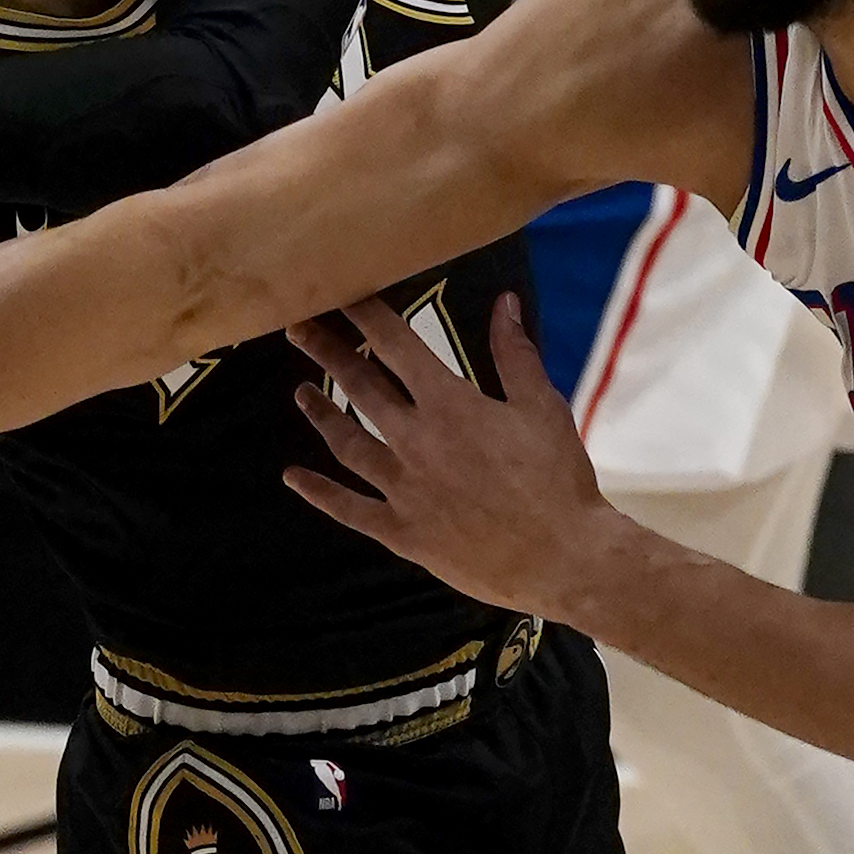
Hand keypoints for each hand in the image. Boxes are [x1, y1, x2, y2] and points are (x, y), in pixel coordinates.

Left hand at [283, 292, 637, 616]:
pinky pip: (349, 508)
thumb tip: (504, 301)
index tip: (337, 295)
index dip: (363, 315)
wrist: (561, 558)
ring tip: (300, 393)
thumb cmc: (557, 480)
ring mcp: (403, 488)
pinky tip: (293, 477)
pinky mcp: (401, 531)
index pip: (395, 344)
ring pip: (347, 443)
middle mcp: (415, 441)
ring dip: (321, 415)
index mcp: (449, 404)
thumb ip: (515, 353)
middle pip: (359, 387)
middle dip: (328, 353)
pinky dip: (318, 492)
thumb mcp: (543, 407)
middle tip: (299, 330)